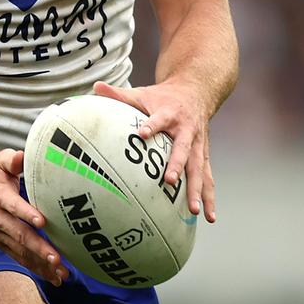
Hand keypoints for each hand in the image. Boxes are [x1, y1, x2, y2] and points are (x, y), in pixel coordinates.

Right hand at [0, 147, 68, 285]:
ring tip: (60, 272)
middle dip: (38, 248)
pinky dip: (35, 269)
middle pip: (19, 234)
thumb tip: (22, 156)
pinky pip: (18, 258)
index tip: (42, 221)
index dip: (27, 213)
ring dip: (40, 263)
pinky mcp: (0, 243)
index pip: (13, 205)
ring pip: (20, 251)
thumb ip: (11, 159)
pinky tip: (53, 276)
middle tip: (57, 258)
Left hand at [93, 80, 215, 222]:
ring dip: (197, 188)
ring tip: (193, 210)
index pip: (159, 118)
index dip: (151, 125)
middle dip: (177, 165)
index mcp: (169, 113)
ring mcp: (197, 144)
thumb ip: (119, 94)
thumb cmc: (162, 97)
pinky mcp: (203, 155)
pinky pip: (207, 177)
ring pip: (198, 168)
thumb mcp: (142, 93)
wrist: (196, 91)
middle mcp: (186, 129)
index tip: (142, 133)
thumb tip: (95, 87)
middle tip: (169, 181)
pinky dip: (209, 197)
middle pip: (182, 148)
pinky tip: (209, 217)